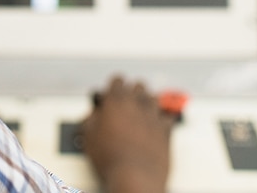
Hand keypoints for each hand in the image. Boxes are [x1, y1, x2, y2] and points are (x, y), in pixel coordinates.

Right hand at [81, 76, 174, 192]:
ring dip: (147, 102)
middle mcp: (137, 103)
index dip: (113, 86)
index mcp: (117, 100)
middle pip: (138, 86)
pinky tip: (155, 125)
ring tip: (141, 112)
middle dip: (132, 92)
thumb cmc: (112, 159)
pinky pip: (167, 117)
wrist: (135, 177)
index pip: (117, 80)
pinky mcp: (166, 130)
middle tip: (126, 103)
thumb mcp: (89, 137)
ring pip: (153, 98)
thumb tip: (93, 115)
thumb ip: (91, 119)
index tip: (112, 93)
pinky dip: (161, 119)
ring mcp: (154, 115)